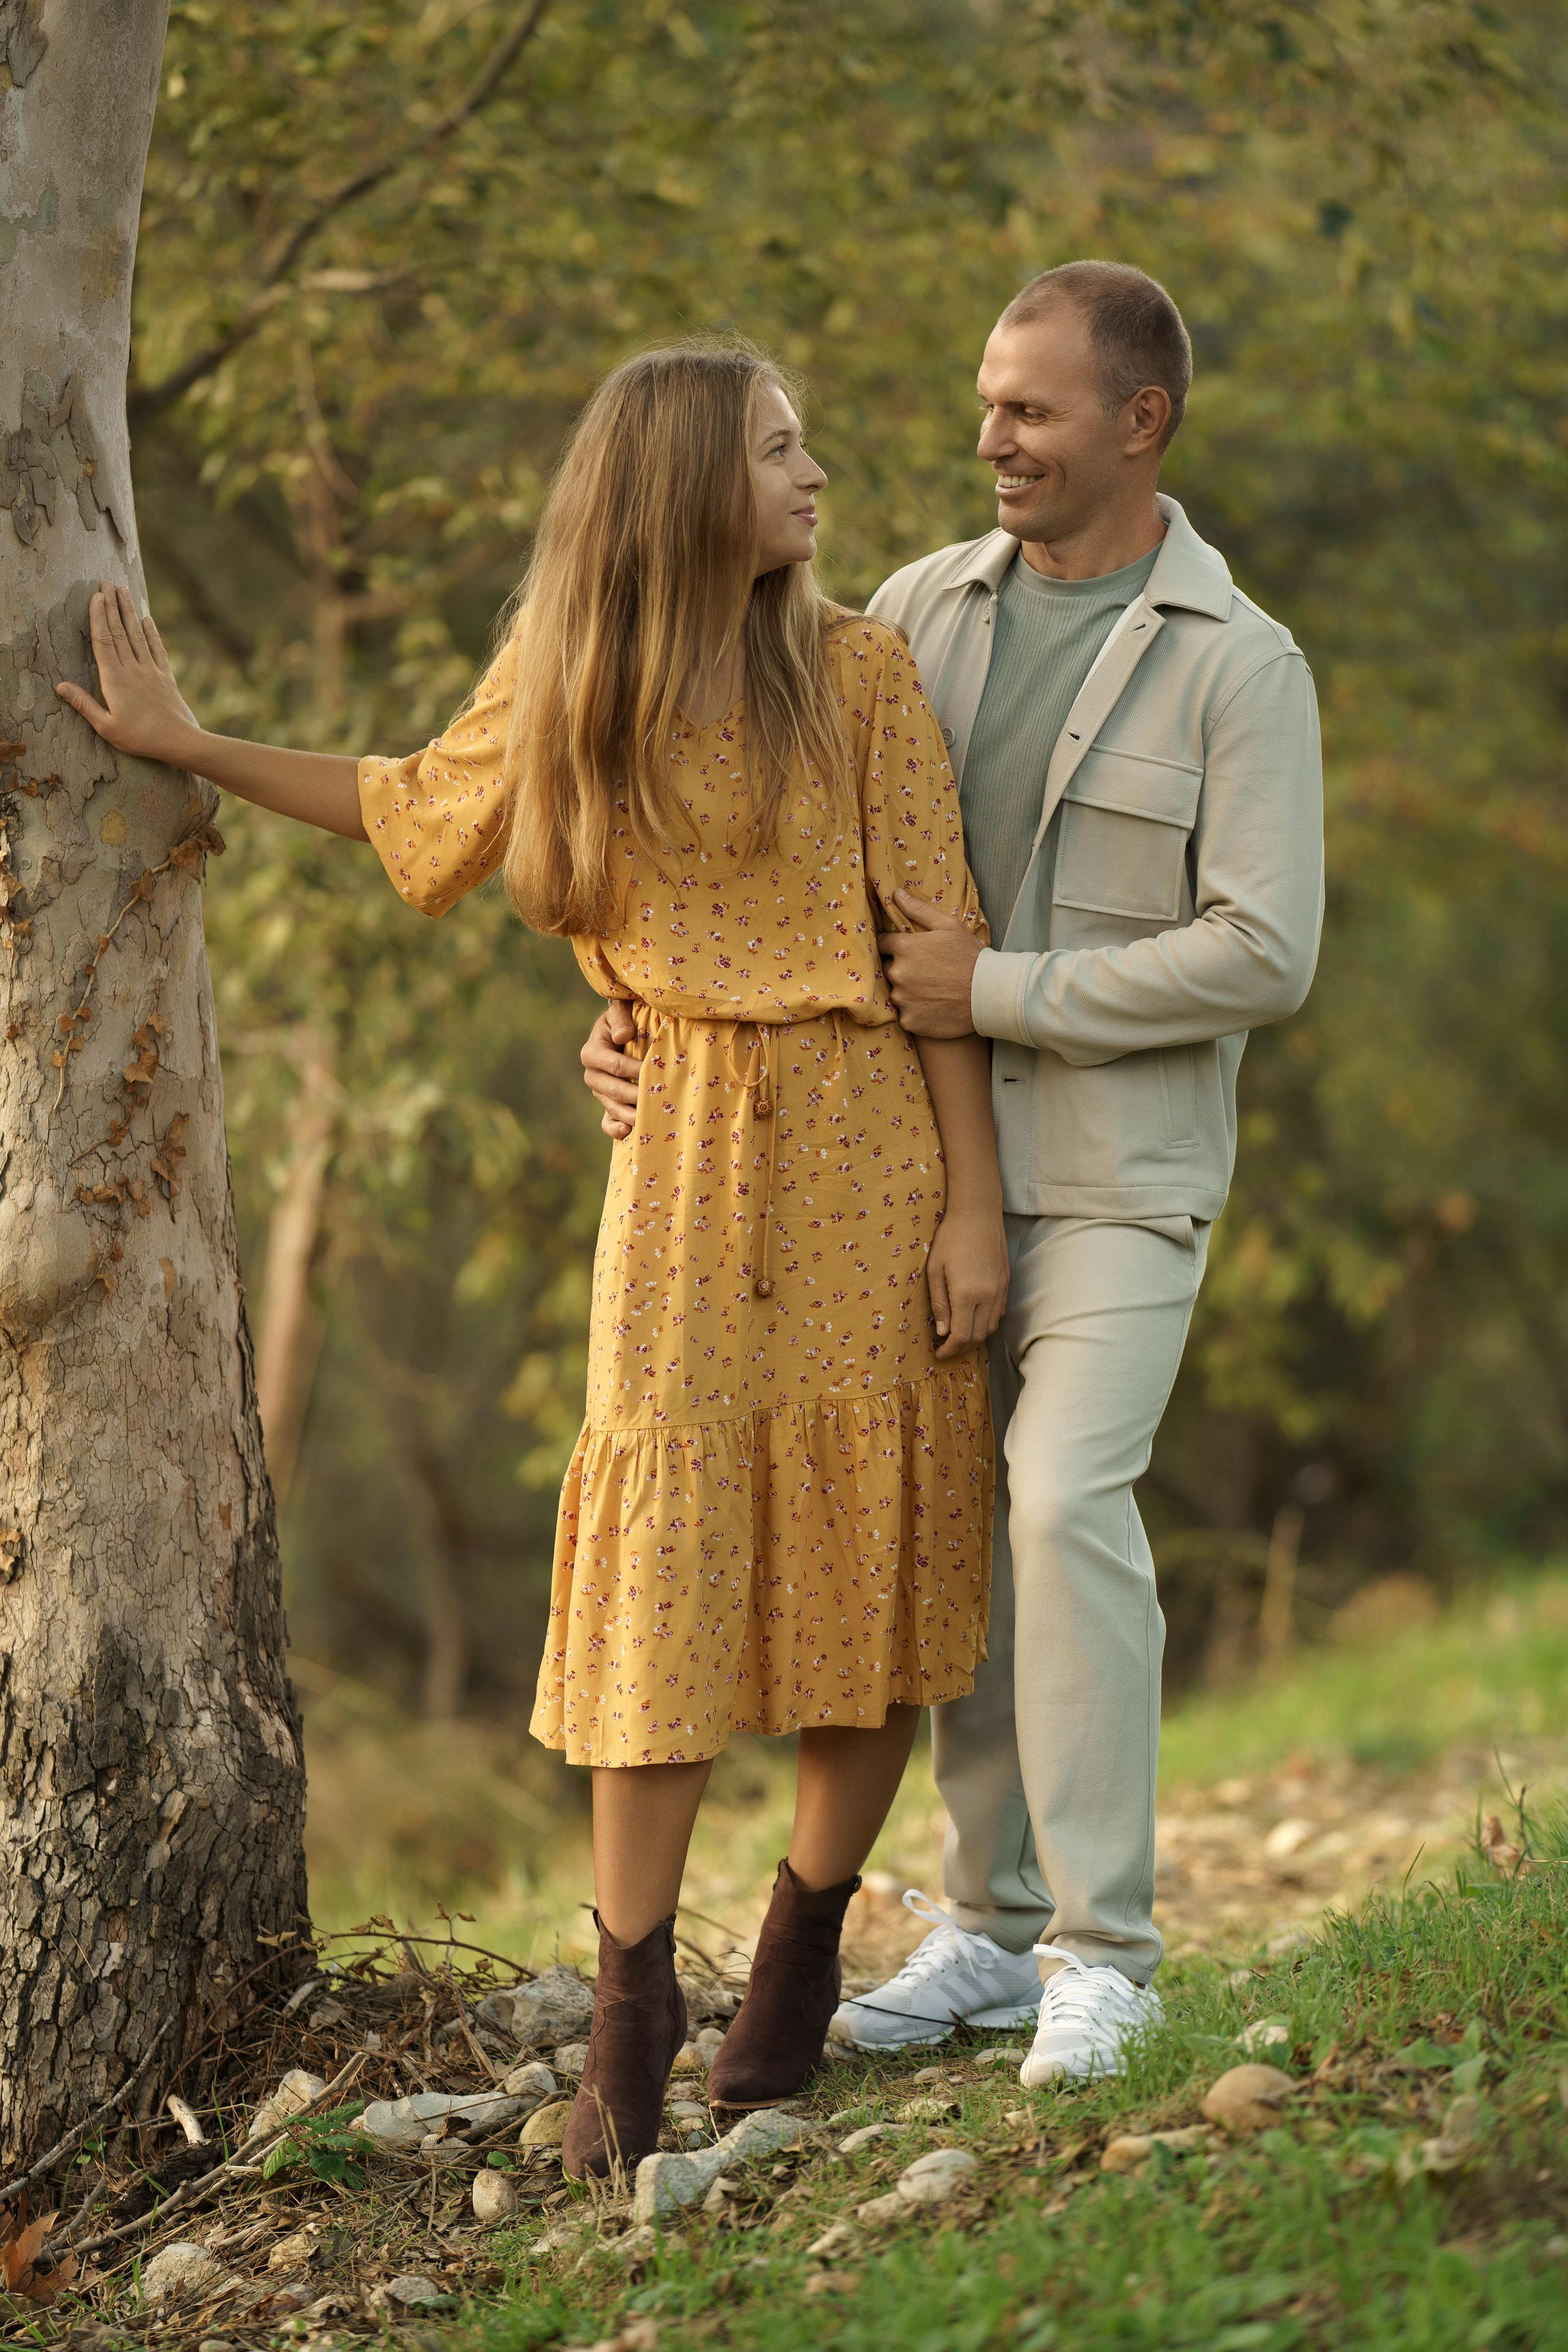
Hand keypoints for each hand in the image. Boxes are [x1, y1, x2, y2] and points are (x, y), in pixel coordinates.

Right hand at [54, 584, 199, 764]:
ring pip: (137, 635)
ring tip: (123, 591)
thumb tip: (60, 686)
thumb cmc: (139, 738)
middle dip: (112, 605)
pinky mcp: (165, 676)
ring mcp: (151, 670)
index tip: (95, 597)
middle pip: (119, 631)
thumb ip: (84, 704)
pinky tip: (147, 619)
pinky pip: (157, 649)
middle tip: (106, 583)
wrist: (177, 741)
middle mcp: (133, 669)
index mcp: (115, 679)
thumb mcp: (106, 726)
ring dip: (129, 612)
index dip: (98, 617)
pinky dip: (152, 633)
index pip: (103, 641)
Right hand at [581, 1001, 641, 1138]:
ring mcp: (599, 1093)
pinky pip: (607, 1123)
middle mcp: (592, 1075)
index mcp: (591, 1053)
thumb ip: (620, 1019)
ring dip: (631, 1115)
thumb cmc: (623, 1021)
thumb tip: (624, 1035)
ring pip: (613, 1108)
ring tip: (648, 1118)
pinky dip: (616, 1129)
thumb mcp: (619, 1012)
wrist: (620, 1033)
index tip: (653, 1072)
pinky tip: (629, 1131)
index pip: (615, 1065)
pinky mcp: (607, 1106)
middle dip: (636, 1095)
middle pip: (614, 1090)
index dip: (634, 1070)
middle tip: (656, 1098)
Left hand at [877, 890, 982, 1036]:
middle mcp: (898, 973)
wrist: (989, 994)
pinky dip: (915, 1012)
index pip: (882, 944)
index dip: (893, 946)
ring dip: (907, 992)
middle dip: (900, 969)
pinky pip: (905, 1015)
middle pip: (887, 969)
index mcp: (904, 948)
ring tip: (931, 991)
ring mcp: (903, 999)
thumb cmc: (970, 956)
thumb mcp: (949, 926)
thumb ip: (918, 910)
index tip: (907, 951)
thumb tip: (896, 894)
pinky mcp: (910, 1021)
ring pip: (896, 993)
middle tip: (925, 972)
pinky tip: (933, 1007)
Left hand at [926, 1204, 1008, 1358]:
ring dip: (975, 1337)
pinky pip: (999, 1313)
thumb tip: (943, 1332)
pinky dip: (986, 1323)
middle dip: (961, 1347)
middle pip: (978, 1336)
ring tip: (958, 1335)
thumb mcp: (935, 1271)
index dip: (949, 1350)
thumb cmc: (950, 1238)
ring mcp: (1001, 1290)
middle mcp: (988, 1297)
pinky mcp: (1006, 1283)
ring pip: (991, 1327)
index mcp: (967, 1295)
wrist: (978, 1213)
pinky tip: (974, 1318)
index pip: (961, 1336)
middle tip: (945, 1347)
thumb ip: (939, 1304)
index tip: (938, 1354)